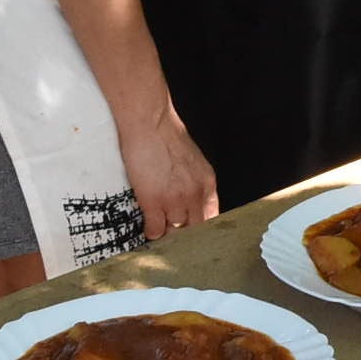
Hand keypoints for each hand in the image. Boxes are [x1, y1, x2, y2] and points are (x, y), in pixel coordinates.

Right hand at [118, 107, 220, 239]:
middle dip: (185, 234)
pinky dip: (151, 231)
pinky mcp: (153, 202)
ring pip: (174, 232)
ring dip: (166, 232)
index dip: (200, 228)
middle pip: (195, 229)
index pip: (212, 218)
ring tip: (160, 229)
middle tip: (174, 236)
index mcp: (207, 183)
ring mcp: (175, 200)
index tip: (192, 233)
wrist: (149, 122)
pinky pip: (155, 230)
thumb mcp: (192, 161)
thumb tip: (190, 202)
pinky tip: (148, 225)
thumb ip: (195, 183)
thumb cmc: (166, 136)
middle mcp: (195, 194)